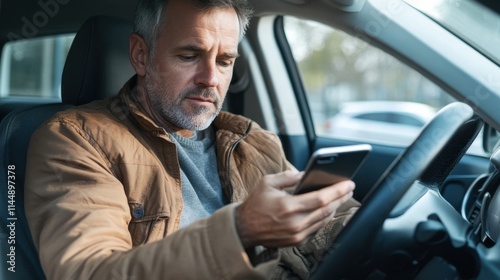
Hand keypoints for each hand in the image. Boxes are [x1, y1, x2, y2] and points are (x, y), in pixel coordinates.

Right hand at [235, 170, 354, 248]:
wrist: (244, 228)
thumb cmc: (255, 203)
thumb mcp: (268, 183)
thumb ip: (288, 176)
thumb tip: (306, 174)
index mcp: (288, 206)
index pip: (321, 197)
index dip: (337, 190)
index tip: (348, 183)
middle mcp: (295, 222)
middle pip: (327, 209)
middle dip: (341, 197)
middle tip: (350, 188)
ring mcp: (297, 234)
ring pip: (324, 219)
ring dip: (335, 207)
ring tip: (341, 196)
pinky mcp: (297, 241)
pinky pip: (316, 228)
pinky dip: (324, 217)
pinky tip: (327, 209)